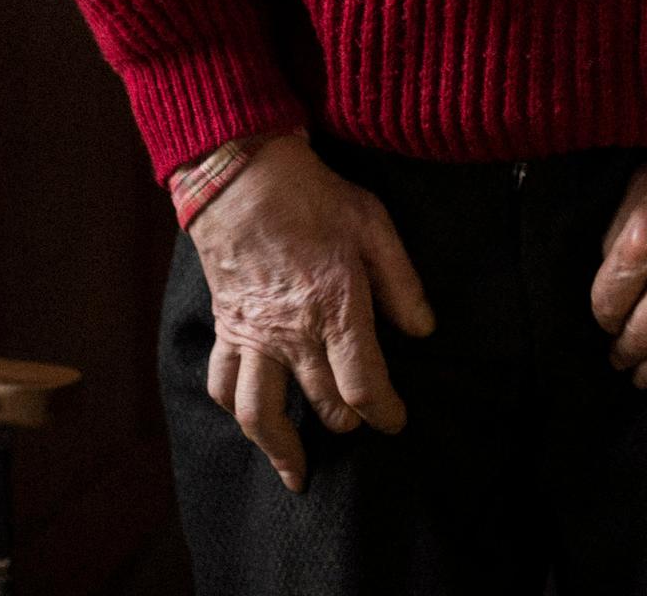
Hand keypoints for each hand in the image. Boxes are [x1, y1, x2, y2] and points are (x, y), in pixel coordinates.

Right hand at [188, 133, 436, 491]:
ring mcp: (254, 335)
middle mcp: (292, 332)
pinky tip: (252, 424)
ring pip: (260, 412)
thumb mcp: (374, 224)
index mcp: (336, 307)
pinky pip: (222, 384)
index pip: (363, 385)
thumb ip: (401, 282)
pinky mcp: (227, 327)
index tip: (395, 421)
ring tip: (296, 471)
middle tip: (358, 424)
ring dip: (281, 449)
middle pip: (322, 404)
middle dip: (346, 422)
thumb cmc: (313, 195)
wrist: (242, 175)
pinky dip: (235, 411)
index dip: (385, 413)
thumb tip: (424, 330)